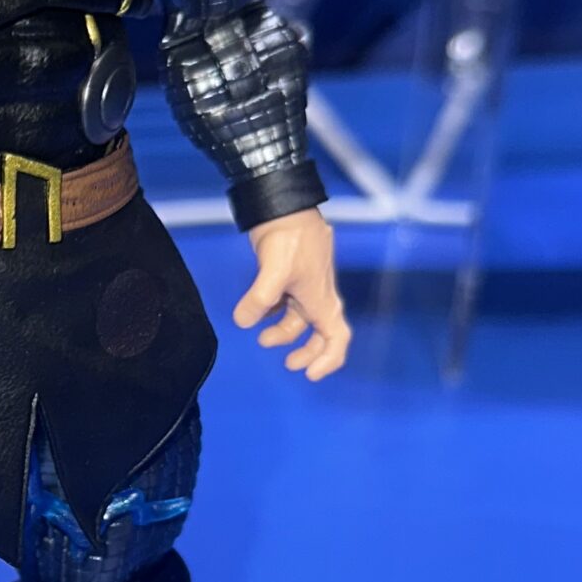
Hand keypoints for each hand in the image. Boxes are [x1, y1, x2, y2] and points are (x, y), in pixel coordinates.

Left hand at [232, 209, 349, 379]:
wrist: (285, 206)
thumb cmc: (290, 239)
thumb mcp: (274, 273)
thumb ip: (259, 301)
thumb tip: (244, 322)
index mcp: (322, 300)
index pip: (336, 338)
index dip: (328, 360)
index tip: (309, 374)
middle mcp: (317, 296)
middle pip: (320, 334)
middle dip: (305, 351)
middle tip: (287, 364)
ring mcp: (304, 285)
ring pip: (299, 320)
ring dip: (283, 332)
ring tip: (261, 337)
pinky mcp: (289, 275)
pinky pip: (286, 303)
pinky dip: (273, 313)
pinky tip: (256, 312)